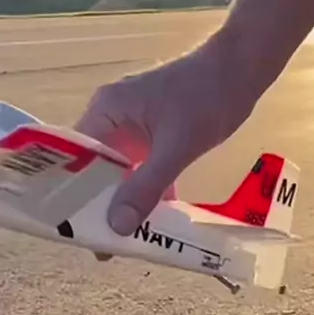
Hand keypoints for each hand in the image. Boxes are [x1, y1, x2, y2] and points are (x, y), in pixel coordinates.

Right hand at [74, 29, 260, 235]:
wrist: (242, 69)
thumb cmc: (205, 97)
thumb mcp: (176, 146)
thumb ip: (145, 186)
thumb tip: (117, 226)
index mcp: (105, 111)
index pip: (74, 157)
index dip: (71, 194)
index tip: (72, 229)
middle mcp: (111, 119)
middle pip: (94, 168)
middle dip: (98, 204)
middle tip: (100, 245)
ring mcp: (132, 127)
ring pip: (119, 172)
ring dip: (124, 202)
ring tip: (122, 242)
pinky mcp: (153, 136)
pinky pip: (140, 168)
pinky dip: (146, 191)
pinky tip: (153, 222)